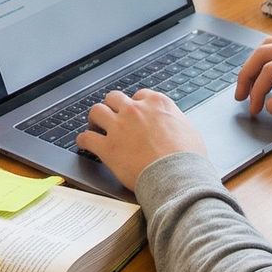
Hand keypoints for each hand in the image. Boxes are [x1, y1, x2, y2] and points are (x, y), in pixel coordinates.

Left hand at [76, 88, 206, 189]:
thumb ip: (175, 121)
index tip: (132, 113)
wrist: (179, 176)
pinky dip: (83, 140)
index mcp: (157, 103)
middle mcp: (136, 110)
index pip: (139, 95)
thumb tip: (172, 125)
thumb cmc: (188, 159)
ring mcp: (120, 127)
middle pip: (114, 98)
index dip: (134, 105)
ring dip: (95, 119)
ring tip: (94, 127)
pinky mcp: (108, 147)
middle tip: (111, 117)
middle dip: (112, 107)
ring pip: (97, 111)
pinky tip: (84, 144)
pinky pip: (86, 138)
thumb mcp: (189, 130)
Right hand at [234, 36, 271, 120]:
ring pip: (269, 46)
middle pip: (263, 52)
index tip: (254, 110)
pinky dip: (265, 60)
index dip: (258, 90)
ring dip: (254, 64)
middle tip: (240, 96)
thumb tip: (269, 104)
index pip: (271, 69)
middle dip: (247, 74)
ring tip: (247, 86)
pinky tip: (263, 74)